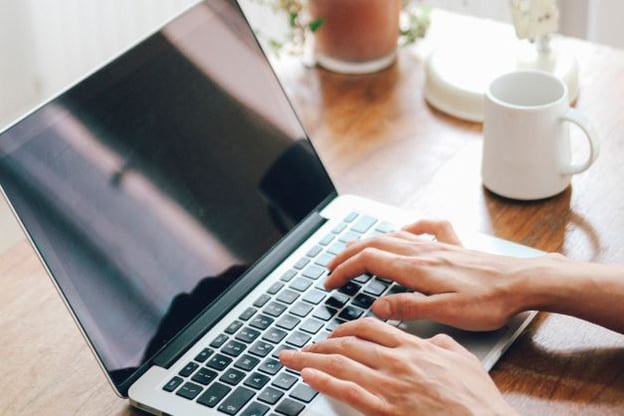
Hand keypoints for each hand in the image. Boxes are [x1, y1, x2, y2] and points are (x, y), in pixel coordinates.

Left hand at [280, 318, 517, 415]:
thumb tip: (428, 337)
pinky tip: (307, 377)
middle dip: (319, 343)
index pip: (369, 327)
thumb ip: (440, 343)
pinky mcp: (384, 409)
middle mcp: (396, 361)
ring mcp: (388, 385)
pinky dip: (324, 382)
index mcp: (413, 347)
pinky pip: (347, 391)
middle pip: (347, 344)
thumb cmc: (475, 398)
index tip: (333, 333)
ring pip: (341, 364)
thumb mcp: (462, 358)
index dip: (345, 327)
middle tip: (302, 345)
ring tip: (291, 357)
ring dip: (311, 359)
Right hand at [325, 220, 541, 330]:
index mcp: (417, 269)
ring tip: (353, 249)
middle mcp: (423, 252)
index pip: (368, 262)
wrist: (523, 282)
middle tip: (330, 267)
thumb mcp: (447, 313)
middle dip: (347, 254)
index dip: (344, 270)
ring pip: (393, 235)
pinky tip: (404, 230)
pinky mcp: (453, 246)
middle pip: (374, 243)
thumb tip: (377, 306)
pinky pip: (426, 228)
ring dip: (368, 241)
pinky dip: (409, 226)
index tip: (329, 282)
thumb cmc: (489, 300)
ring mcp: (438, 246)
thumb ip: (409, 307)